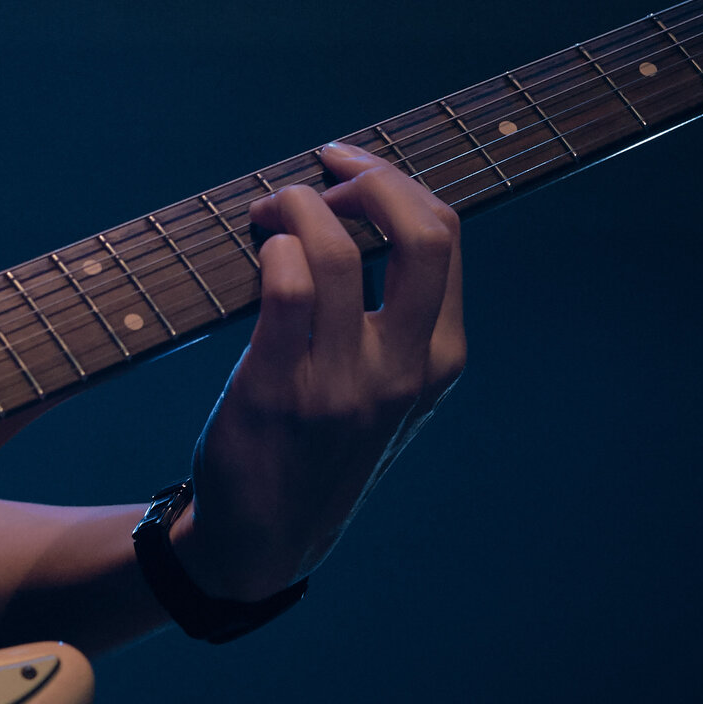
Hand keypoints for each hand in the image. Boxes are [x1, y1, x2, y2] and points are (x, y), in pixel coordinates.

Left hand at [170, 143, 465, 600]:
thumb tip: (363, 202)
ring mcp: (343, 382)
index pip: (444, 235)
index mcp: (438, 359)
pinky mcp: (278, 389)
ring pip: (336, 249)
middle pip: (421, 232)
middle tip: (320, 172)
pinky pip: (284, 288)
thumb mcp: (388, 385)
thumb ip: (396, 314)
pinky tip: (258, 254)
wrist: (264, 536)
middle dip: (369, 176)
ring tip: (268, 211)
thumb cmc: (320, 440)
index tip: (346, 167)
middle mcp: (402, 369)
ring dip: (294, 204)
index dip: (393, 180)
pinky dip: (270, 249)